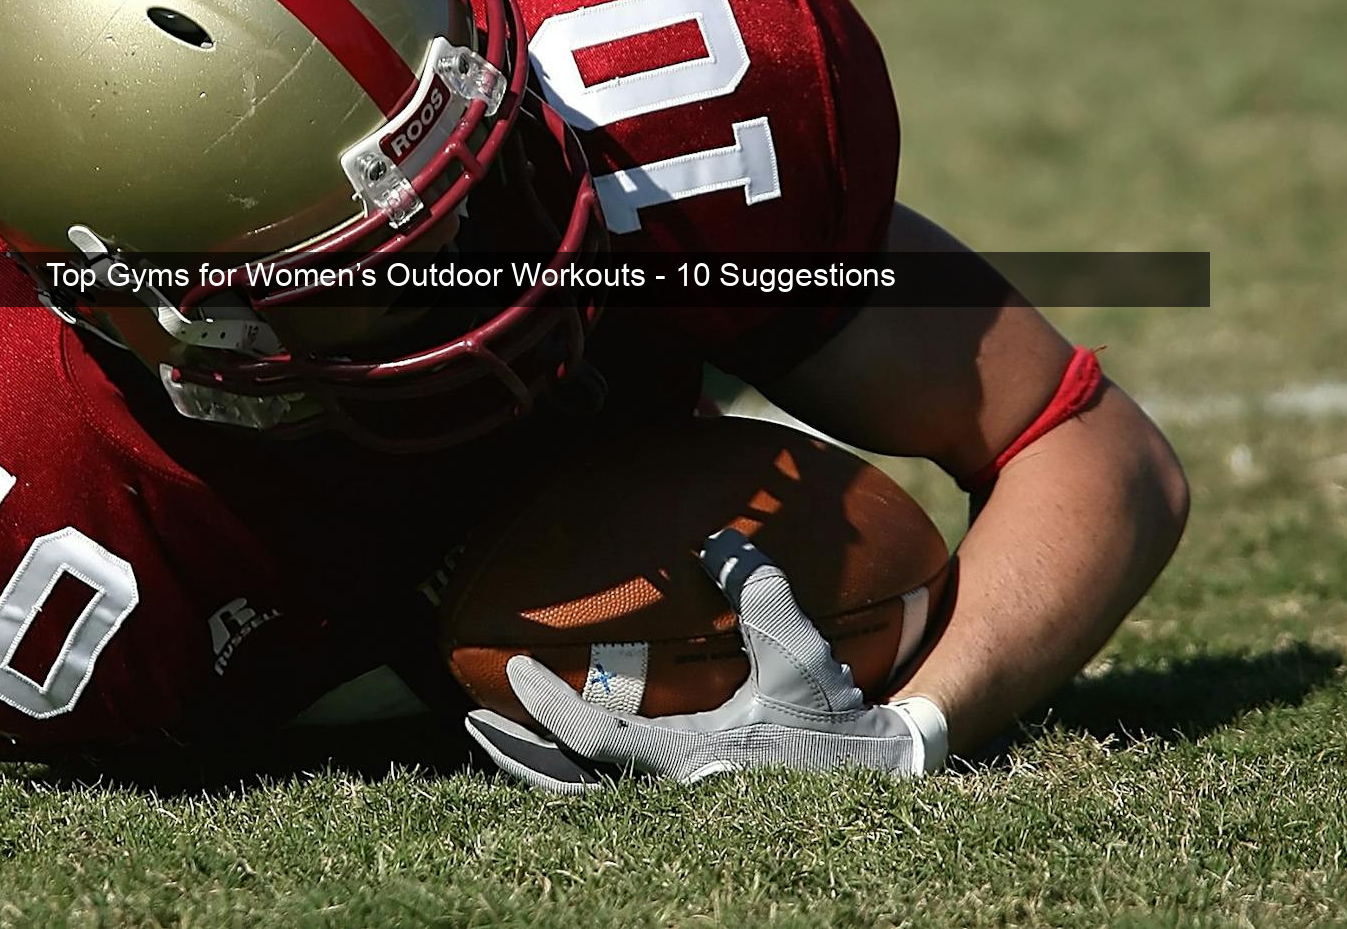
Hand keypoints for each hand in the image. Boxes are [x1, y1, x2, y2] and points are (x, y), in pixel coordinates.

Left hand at [464, 528, 948, 792]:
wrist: (874, 778)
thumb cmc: (835, 721)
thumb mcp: (802, 655)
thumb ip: (761, 593)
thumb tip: (718, 540)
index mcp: (690, 765)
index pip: (596, 739)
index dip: (548, 709)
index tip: (516, 674)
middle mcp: (673, 795)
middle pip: (570, 785)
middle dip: (518, 755)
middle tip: (471, 718)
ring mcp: (677, 807)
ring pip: (586, 796)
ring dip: (540, 765)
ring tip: (502, 730)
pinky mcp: (688, 807)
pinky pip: (612, 793)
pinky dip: (577, 771)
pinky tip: (561, 746)